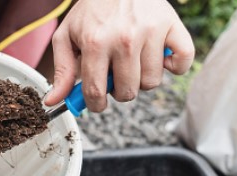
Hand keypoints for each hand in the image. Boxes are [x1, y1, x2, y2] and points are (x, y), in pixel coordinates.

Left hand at [44, 0, 193, 110]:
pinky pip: (183, 61)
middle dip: (119, 91)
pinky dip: (174, 66)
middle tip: (116, 75)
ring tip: (134, 62)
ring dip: (142, 79)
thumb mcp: (67, 36)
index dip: (96, 104)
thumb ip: (62, 71)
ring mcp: (150, 32)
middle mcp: (124, 38)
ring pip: (151, 82)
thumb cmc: (92, 11)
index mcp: (95, 43)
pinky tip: (160, 58)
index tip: (98, 101)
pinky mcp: (172, 25)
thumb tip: (53, 101)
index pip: (96, 92)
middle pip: (127, 92)